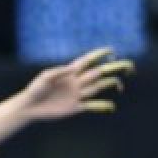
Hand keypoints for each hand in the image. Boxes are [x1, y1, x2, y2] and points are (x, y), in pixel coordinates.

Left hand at [12, 48, 134, 122]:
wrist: (30, 107)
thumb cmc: (34, 89)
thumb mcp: (45, 77)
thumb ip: (59, 72)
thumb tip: (73, 69)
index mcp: (69, 72)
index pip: (87, 61)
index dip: (99, 55)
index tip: (112, 50)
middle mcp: (76, 82)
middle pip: (98, 73)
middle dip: (113, 68)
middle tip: (128, 65)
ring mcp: (77, 95)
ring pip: (98, 87)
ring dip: (110, 84)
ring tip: (120, 84)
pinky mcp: (75, 107)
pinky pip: (92, 106)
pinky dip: (102, 106)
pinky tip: (111, 106)